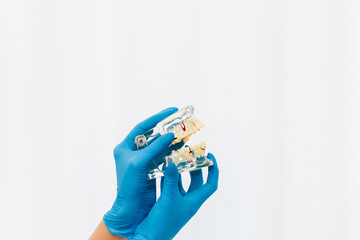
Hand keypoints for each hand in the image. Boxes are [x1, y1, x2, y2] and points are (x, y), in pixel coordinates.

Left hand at [103, 107, 182, 237]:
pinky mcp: (153, 169)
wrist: (131, 209)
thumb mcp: (139, 162)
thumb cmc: (129, 185)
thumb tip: (170, 134)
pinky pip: (164, 156)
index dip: (157, 118)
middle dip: (167, 127)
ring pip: (160, 145)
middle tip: (181, 119)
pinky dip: (173, 151)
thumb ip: (155, 147)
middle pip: (153, 135)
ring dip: (172, 139)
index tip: (172, 111)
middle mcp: (134, 151)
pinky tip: (182, 146)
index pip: (142, 127)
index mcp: (125, 147)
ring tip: (185, 132)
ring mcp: (144, 160)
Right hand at [130, 153, 218, 239]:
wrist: (149, 238)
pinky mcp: (165, 203)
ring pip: (181, 183)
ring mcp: (176, 202)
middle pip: (196, 181)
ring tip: (175, 157)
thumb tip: (172, 162)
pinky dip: (167, 177)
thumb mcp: (169, 198)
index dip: (213, 170)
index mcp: (194, 202)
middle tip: (190, 154)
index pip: (211, 184)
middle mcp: (187, 201)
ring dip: (179, 171)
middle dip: (194, 167)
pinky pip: (169, 186)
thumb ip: (171, 179)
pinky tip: (162, 168)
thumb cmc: (163, 222)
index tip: (210, 156)